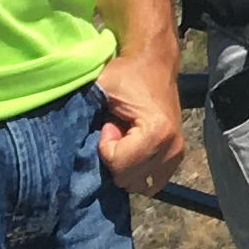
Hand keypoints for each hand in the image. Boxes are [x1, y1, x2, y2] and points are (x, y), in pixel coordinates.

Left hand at [95, 42, 185, 194]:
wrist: (154, 63)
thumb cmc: (126, 74)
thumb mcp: (102, 88)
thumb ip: (86, 113)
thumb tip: (70, 141)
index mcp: (158, 131)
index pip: (119, 164)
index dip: (106, 146)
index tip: (109, 123)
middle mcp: (172, 147)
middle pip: (128, 179)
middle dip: (115, 158)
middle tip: (117, 131)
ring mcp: (177, 154)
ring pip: (139, 185)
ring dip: (126, 166)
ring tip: (126, 140)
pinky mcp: (177, 158)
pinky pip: (152, 183)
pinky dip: (137, 172)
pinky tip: (134, 150)